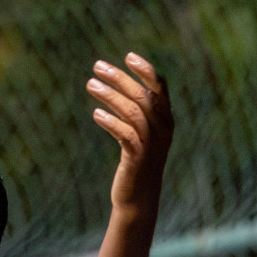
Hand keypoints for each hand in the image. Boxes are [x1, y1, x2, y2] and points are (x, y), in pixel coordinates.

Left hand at [88, 53, 173, 215]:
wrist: (138, 199)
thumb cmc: (137, 165)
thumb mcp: (140, 137)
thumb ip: (134, 115)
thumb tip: (115, 92)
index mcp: (166, 121)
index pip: (159, 88)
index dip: (145, 70)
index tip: (128, 56)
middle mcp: (162, 129)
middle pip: (142, 95)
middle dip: (119, 78)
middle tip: (97, 66)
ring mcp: (151, 144)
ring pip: (133, 111)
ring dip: (110, 95)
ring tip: (90, 85)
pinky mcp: (137, 158)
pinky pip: (125, 134)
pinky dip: (110, 121)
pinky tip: (96, 114)